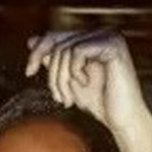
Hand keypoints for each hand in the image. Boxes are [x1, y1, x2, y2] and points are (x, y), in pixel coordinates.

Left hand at [25, 29, 151, 138]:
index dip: (37, 52)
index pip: (54, 36)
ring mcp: (109, 36)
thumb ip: (54, 59)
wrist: (122, 119)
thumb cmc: (99, 102)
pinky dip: (75, 71)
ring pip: (65, 49)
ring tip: (68, 99)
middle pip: (57, 41)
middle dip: (52, 73)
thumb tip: (31, 40)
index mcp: (92, 37)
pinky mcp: (113, 45)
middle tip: (58, 97)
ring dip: (61, 79)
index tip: (28, 72)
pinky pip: (78, 51)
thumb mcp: (68, 78)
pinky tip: (85, 83)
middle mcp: (102, 32)